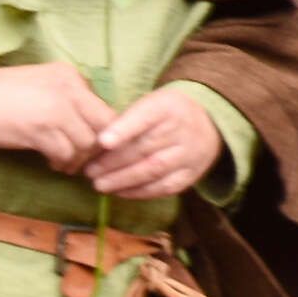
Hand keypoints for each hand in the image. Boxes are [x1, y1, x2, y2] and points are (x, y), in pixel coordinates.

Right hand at [0, 61, 112, 172]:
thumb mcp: (40, 82)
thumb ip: (66, 95)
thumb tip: (86, 121)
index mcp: (70, 75)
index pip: (103, 107)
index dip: (102, 130)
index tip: (91, 143)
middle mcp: (69, 89)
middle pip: (103, 126)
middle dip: (97, 147)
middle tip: (84, 158)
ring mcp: (56, 110)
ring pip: (86, 143)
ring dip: (78, 158)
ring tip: (65, 164)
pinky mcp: (41, 131)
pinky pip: (65, 153)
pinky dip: (61, 163)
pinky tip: (52, 163)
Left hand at [86, 86, 223, 201]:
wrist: (208, 120)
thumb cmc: (163, 114)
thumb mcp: (148, 104)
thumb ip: (125, 121)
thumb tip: (94, 146)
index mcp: (167, 107)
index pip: (144, 117)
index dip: (122, 130)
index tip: (102, 142)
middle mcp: (182, 130)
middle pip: (144, 148)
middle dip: (112, 162)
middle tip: (89, 171)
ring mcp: (189, 153)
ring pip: (154, 169)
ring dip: (123, 180)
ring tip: (99, 185)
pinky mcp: (191, 173)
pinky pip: (164, 186)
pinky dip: (139, 192)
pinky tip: (119, 192)